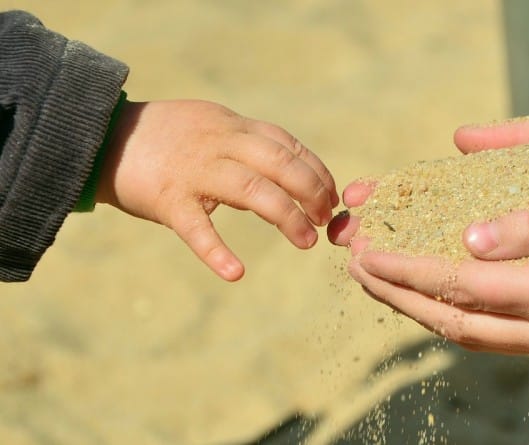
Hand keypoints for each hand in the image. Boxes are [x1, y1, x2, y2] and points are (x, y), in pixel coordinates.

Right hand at [98, 100, 337, 280]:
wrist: (103, 138)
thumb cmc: (166, 137)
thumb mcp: (211, 124)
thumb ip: (246, 142)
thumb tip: (288, 167)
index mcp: (232, 126)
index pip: (288, 145)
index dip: (316, 171)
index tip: (332, 195)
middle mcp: (220, 143)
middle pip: (280, 164)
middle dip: (311, 191)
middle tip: (324, 220)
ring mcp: (195, 171)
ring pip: (253, 191)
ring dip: (286, 217)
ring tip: (306, 240)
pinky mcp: (168, 200)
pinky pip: (197, 229)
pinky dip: (217, 252)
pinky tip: (236, 273)